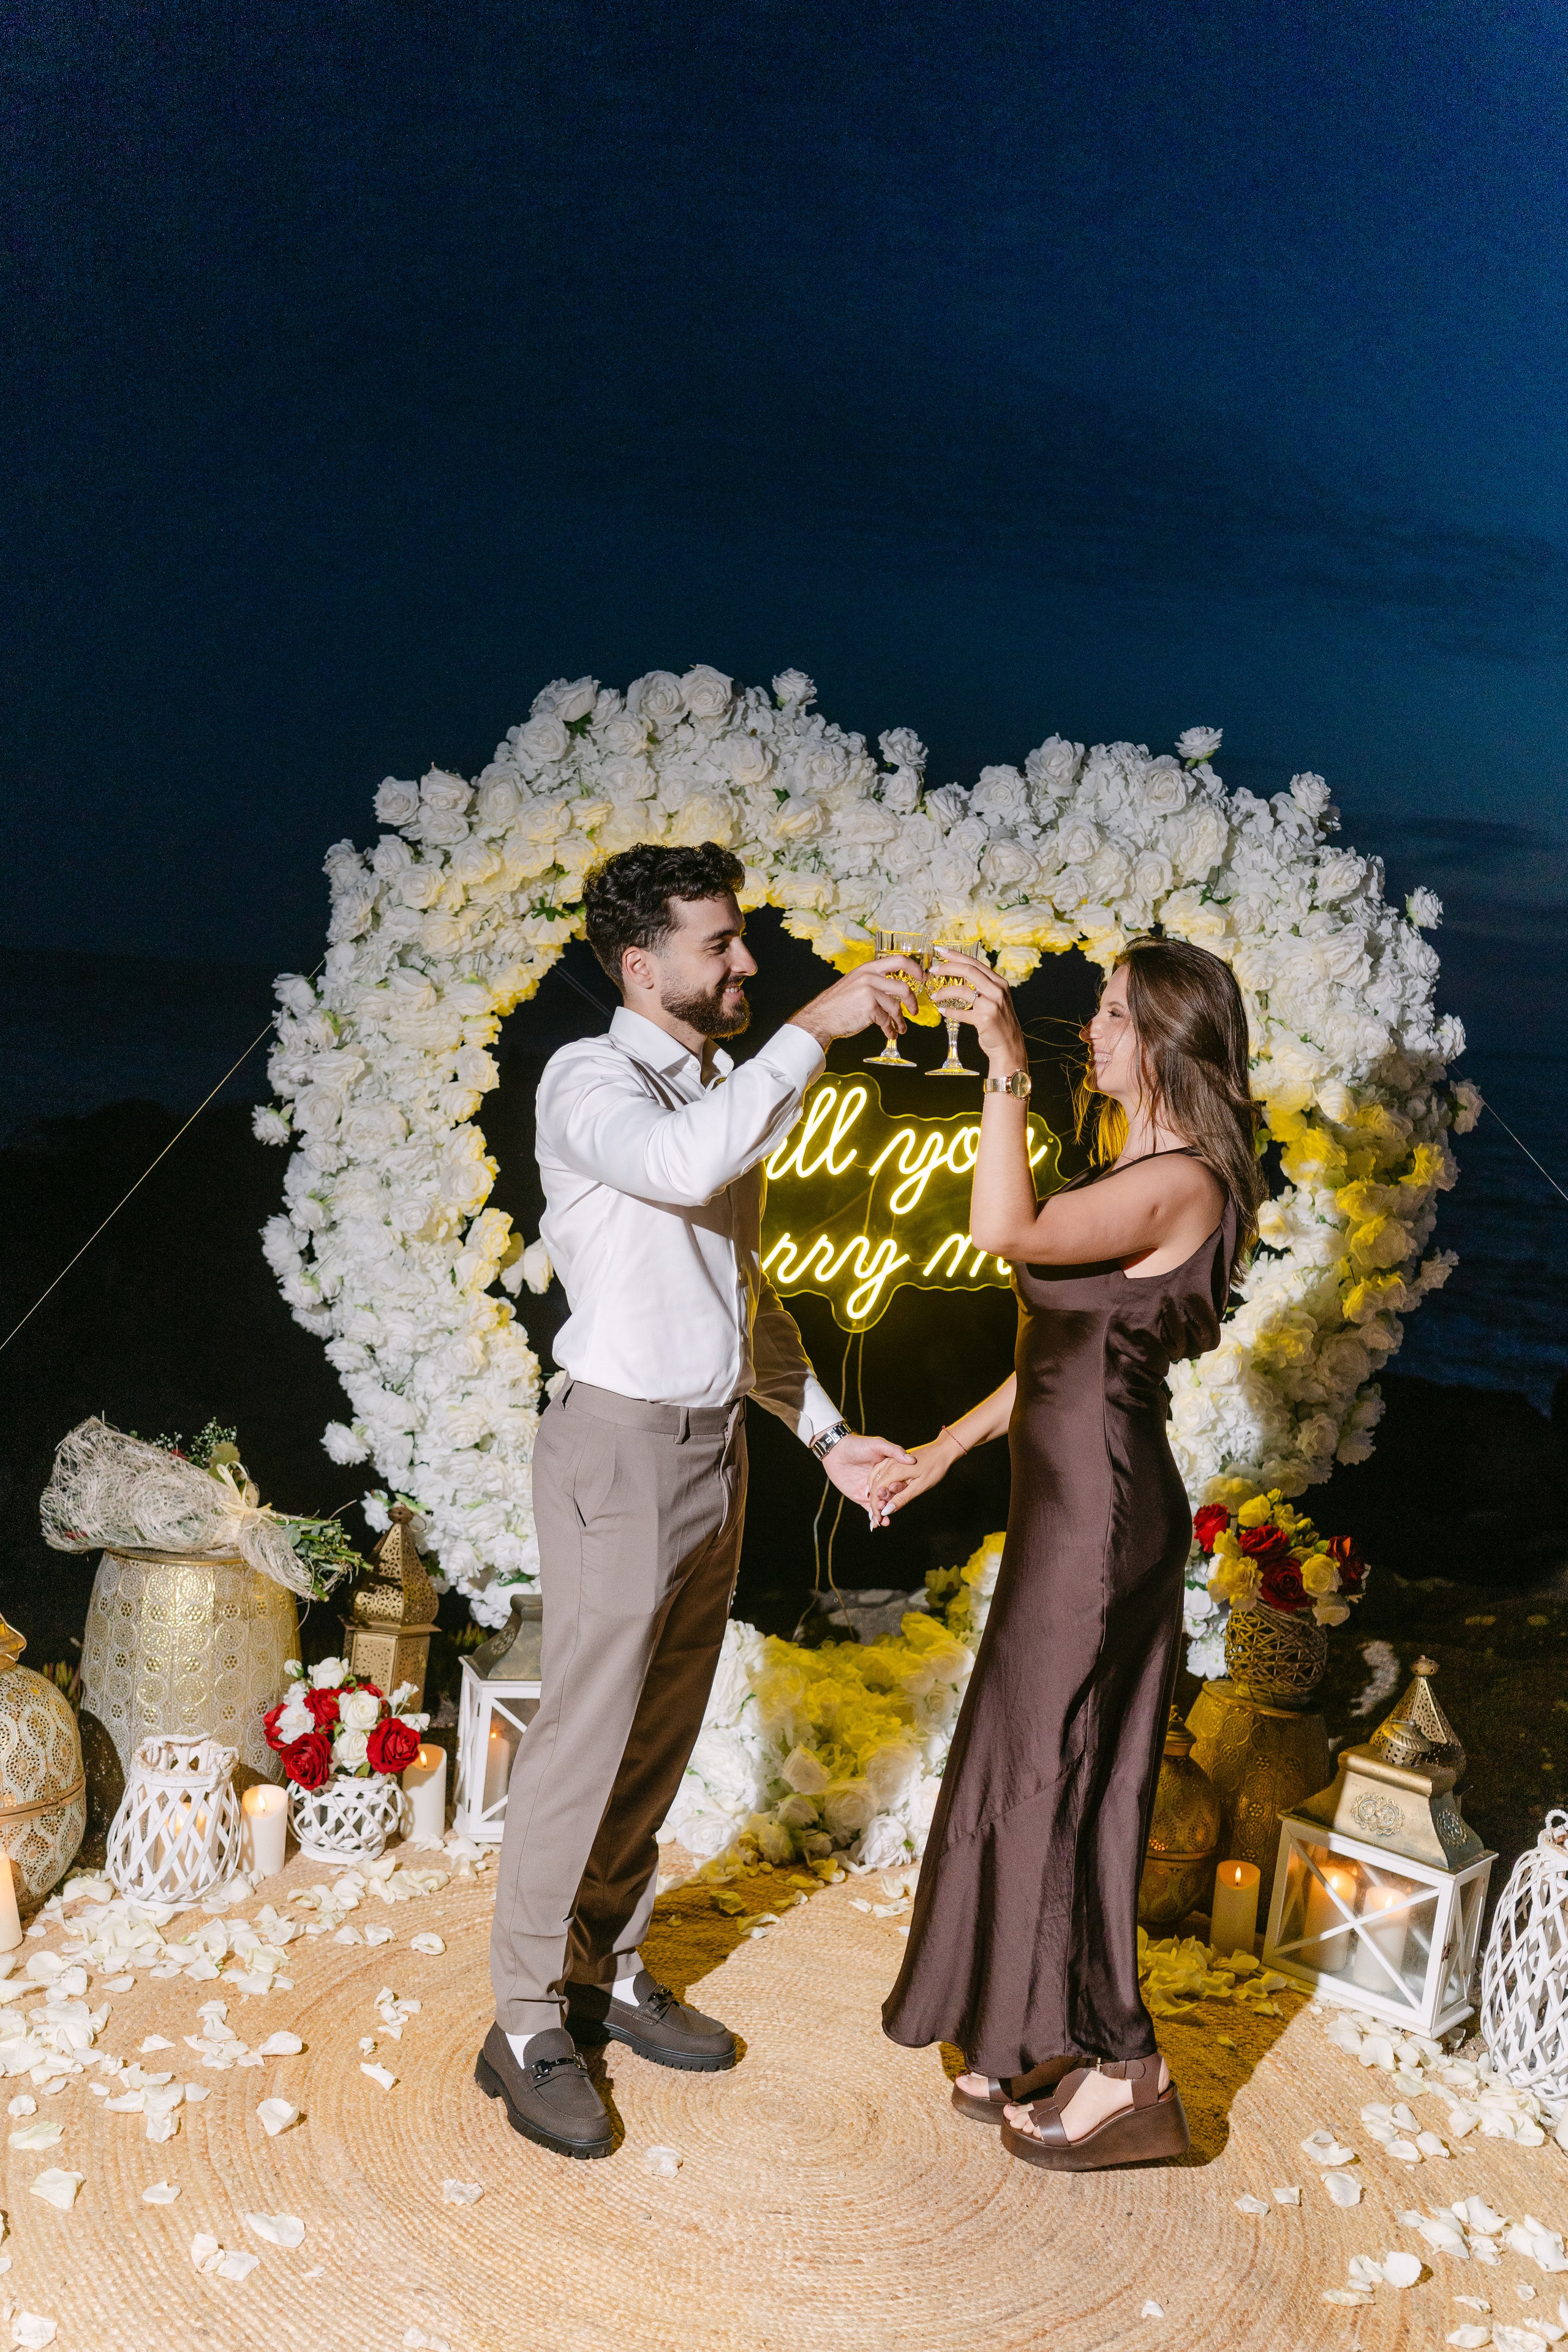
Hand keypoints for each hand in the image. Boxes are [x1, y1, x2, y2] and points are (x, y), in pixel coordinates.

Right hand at [791, 956, 924, 1048]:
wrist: (821, 1017)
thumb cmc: (838, 1003)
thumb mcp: (855, 983)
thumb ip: (874, 981)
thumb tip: (895, 988)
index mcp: (868, 968)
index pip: (898, 960)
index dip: (915, 968)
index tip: (923, 977)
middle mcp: (869, 977)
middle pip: (903, 987)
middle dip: (912, 1001)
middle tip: (914, 1010)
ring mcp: (869, 991)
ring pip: (896, 1006)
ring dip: (900, 1020)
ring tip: (901, 1028)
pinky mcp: (869, 1007)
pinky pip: (887, 1020)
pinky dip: (890, 1029)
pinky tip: (890, 1033)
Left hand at [821, 1432, 913, 1525]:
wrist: (836, 1451)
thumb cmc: (857, 1445)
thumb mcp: (877, 1445)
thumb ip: (894, 1451)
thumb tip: (911, 1460)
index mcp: (889, 1470)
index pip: (898, 1484)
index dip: (900, 1491)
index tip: (902, 1497)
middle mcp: (882, 1481)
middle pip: (890, 1497)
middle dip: (891, 1506)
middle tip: (889, 1511)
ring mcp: (871, 1490)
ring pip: (880, 1505)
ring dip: (884, 1514)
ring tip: (885, 1522)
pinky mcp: (860, 1497)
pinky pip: (869, 1509)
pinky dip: (874, 1517)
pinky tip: (877, 1524)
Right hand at [865, 1436, 957, 1517]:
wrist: (942, 1450)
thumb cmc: (934, 1468)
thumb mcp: (920, 1486)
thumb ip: (902, 1498)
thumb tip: (886, 1510)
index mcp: (894, 1470)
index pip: (877, 1492)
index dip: (876, 1507)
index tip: (879, 1520)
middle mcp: (889, 1463)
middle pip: (875, 1486)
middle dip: (875, 1503)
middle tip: (878, 1519)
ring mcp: (891, 1460)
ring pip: (876, 1479)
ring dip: (875, 1495)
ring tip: (878, 1509)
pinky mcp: (894, 1459)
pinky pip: (880, 1472)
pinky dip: (877, 1484)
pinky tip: (880, 1492)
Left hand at [929, 951, 1026, 1072]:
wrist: (1009, 1046)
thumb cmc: (999, 1023)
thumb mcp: (996, 999)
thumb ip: (983, 986)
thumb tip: (960, 974)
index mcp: (999, 983)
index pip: (975, 963)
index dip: (956, 955)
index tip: (941, 951)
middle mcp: (997, 991)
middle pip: (968, 971)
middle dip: (947, 967)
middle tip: (932, 969)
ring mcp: (992, 1005)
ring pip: (962, 991)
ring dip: (944, 992)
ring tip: (934, 995)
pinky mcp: (985, 1020)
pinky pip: (961, 1013)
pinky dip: (949, 1012)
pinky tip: (942, 1011)